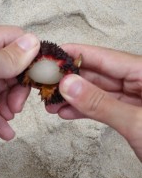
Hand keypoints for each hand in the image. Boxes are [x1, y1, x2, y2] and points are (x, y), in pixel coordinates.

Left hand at [0, 26, 38, 150]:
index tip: (37, 74)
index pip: (13, 38)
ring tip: (11, 115)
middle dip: (17, 84)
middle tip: (19, 102)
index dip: (29, 55)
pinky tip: (3, 130)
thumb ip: (8, 55)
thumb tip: (30, 43)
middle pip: (6, 64)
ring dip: (7, 101)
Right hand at [46, 44, 141, 160]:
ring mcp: (133, 99)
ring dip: (71, 97)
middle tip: (46, 82)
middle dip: (69, 79)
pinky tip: (66, 112)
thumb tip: (70, 85)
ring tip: (50, 102)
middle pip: (97, 74)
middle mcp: (139, 82)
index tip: (53, 55)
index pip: (105, 57)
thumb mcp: (137, 122)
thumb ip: (101, 103)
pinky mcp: (128, 114)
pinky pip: (100, 107)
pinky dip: (82, 110)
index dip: (76, 54)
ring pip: (95, 92)